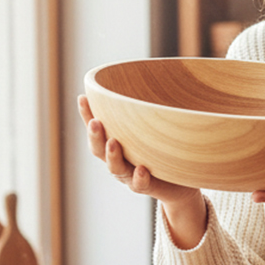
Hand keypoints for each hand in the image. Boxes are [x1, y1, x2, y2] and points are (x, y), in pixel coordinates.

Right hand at [78, 95, 205, 247]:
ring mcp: (130, 175)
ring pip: (116, 168)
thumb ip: (150, 111)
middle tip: (95, 123)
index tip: (82, 98)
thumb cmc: (164, 150)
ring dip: (112, 156)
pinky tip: (142, 169)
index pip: (97, 128)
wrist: (182, 183)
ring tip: (113, 142)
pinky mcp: (147, 186)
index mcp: (116, 143)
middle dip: (95, 136)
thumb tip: (151, 78)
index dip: (87, 115)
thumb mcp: (155, 128)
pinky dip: (139, 177)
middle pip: (99, 149)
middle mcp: (118, 160)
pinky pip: (140, 184)